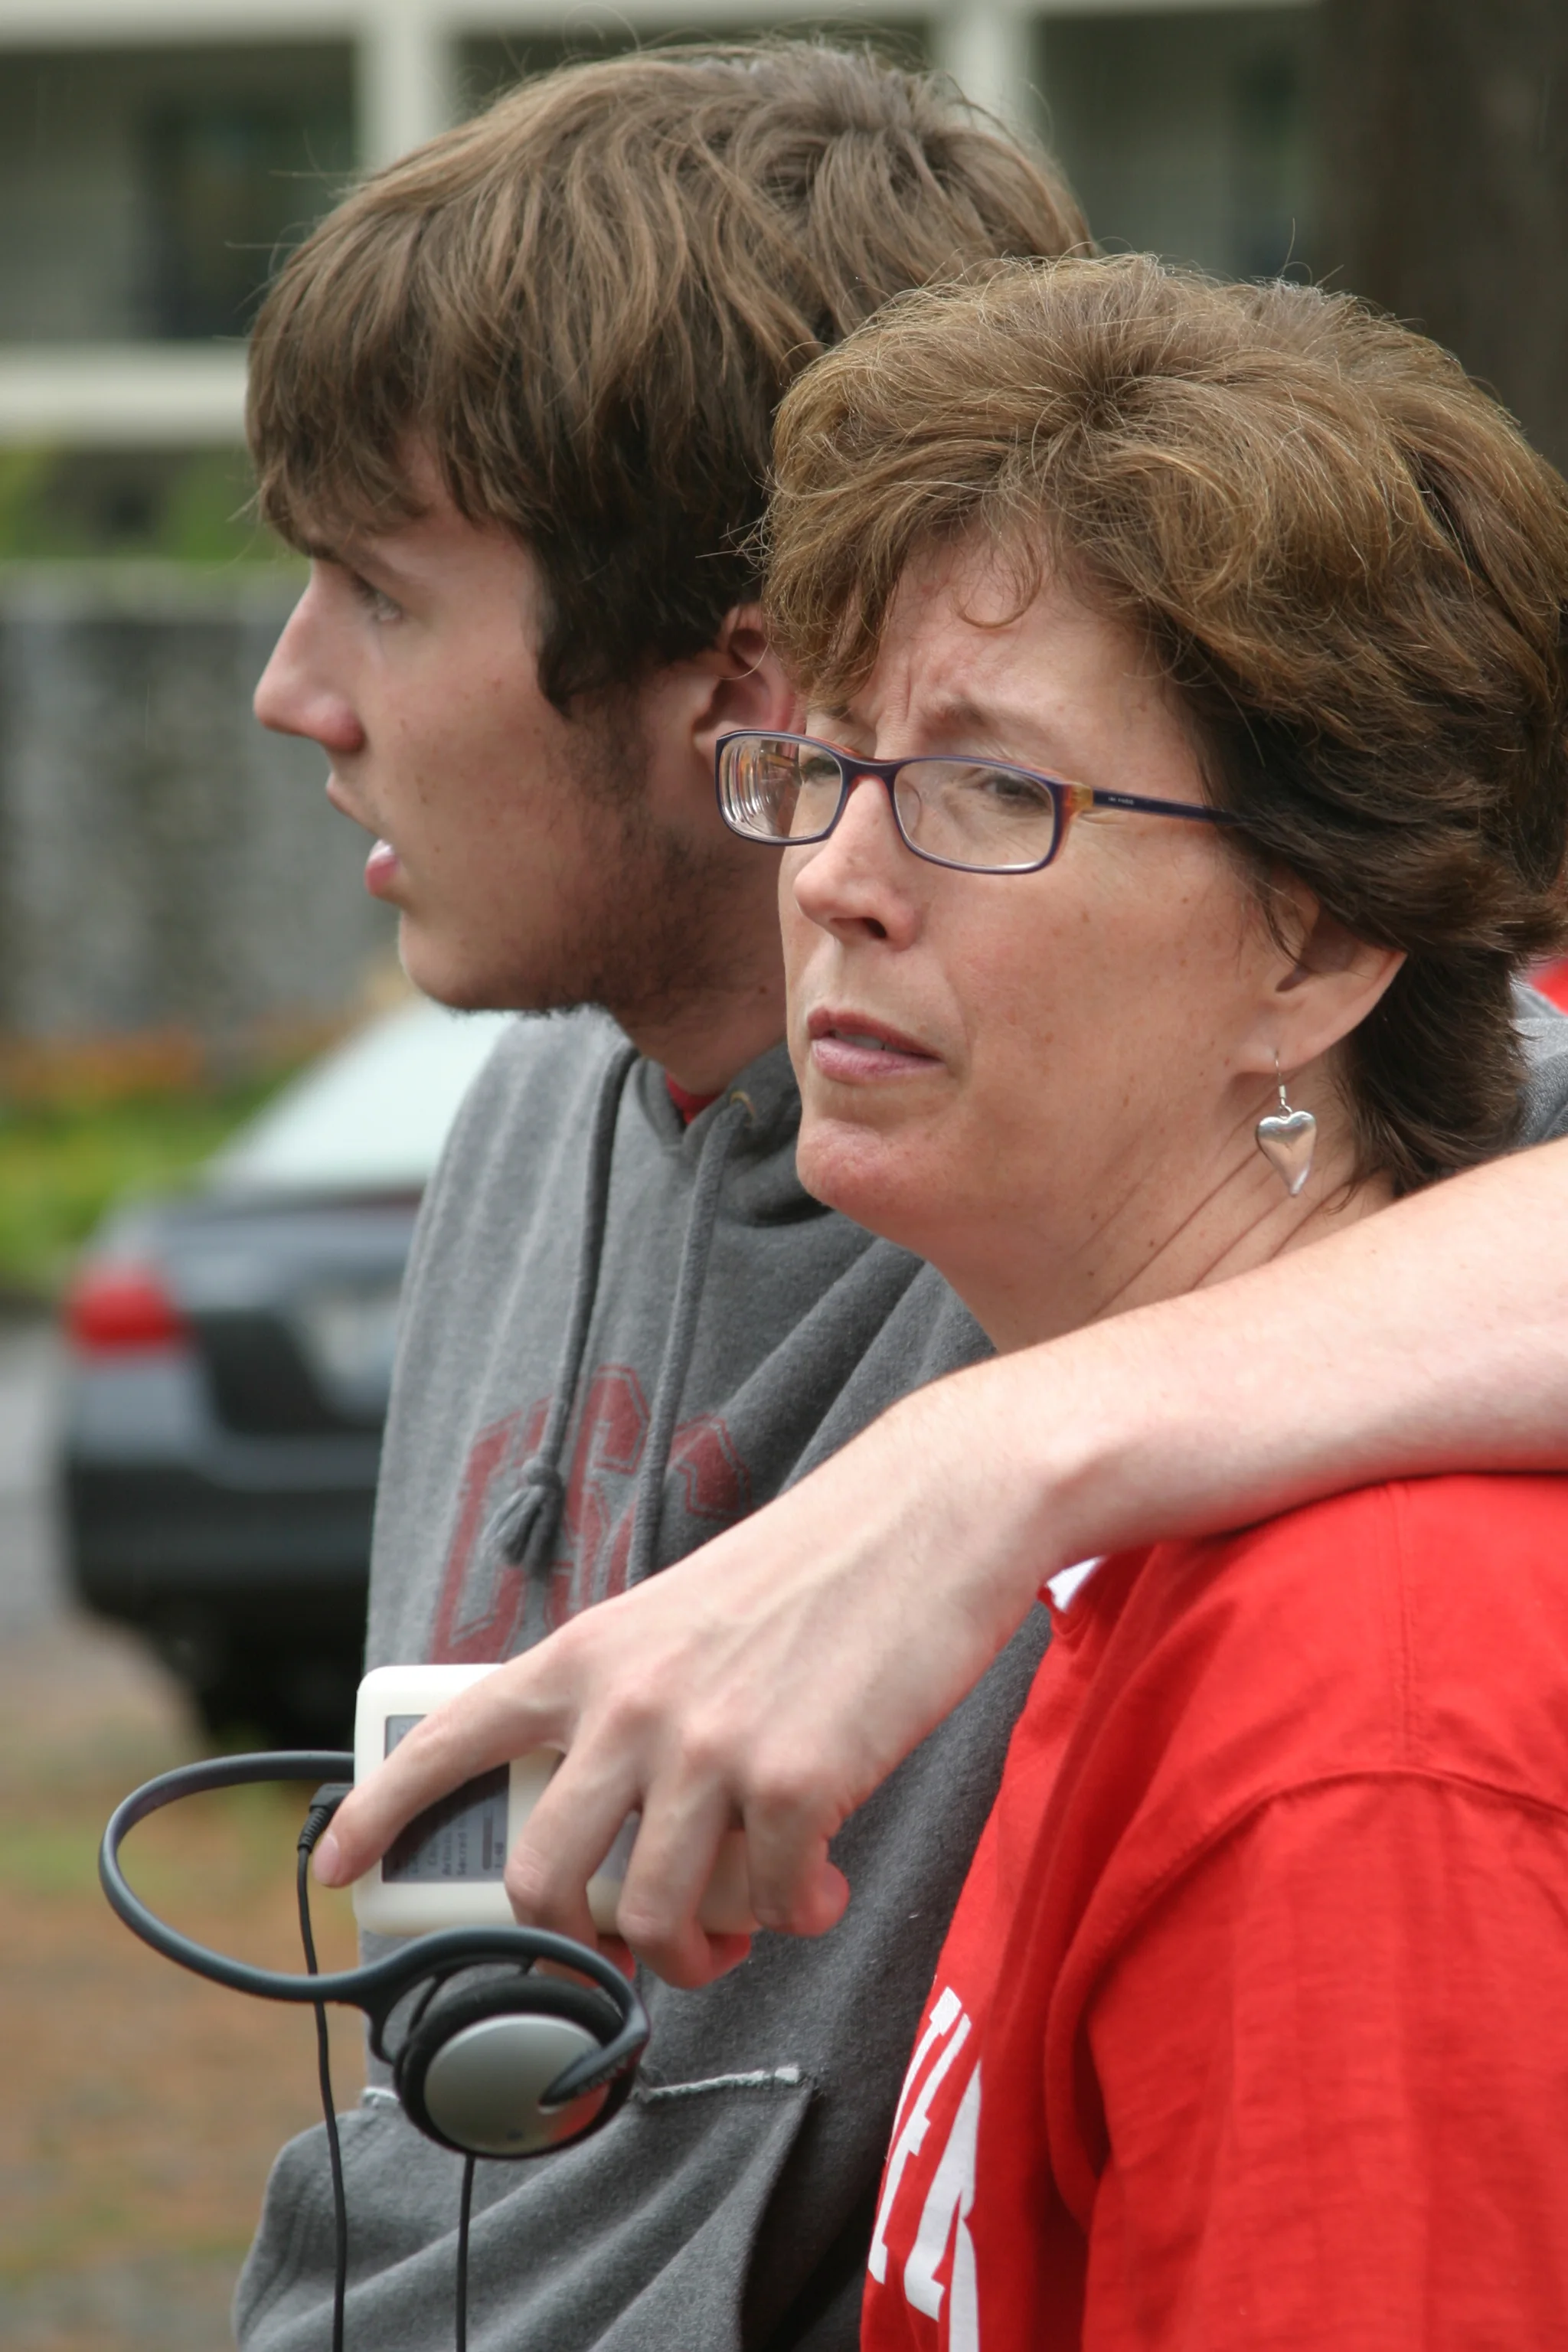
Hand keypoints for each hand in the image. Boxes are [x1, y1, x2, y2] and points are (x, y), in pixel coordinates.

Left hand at [315, 1352, 1054, 1987]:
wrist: (929, 1512)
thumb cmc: (814, 1566)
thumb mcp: (683, 1616)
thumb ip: (632, 1711)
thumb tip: (630, 1841)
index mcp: (591, 1652)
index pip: (452, 1738)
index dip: (380, 1813)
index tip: (337, 1867)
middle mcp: (631, 1704)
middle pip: (545, 1881)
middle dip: (583, 1940)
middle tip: (639, 1939)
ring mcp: (709, 1749)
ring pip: (658, 1917)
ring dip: (704, 1944)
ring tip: (750, 1914)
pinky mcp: (797, 1784)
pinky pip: (767, 1904)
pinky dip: (794, 1910)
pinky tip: (821, 1879)